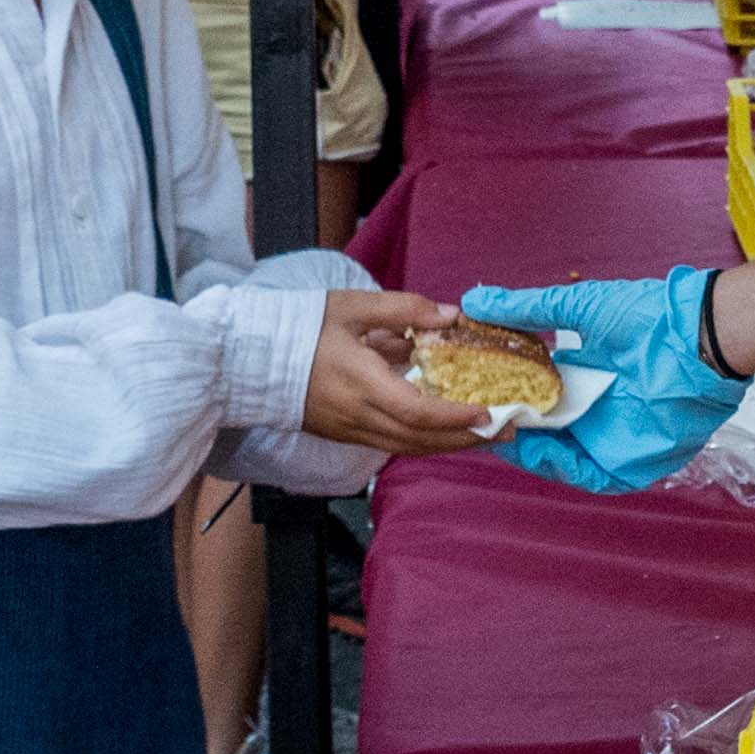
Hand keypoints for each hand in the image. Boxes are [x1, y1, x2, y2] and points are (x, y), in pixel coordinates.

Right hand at [297, 286, 494, 454]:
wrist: (248, 358)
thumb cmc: (299, 327)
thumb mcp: (352, 306)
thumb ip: (403, 309)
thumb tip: (450, 316)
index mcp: (361, 384)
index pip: (418, 412)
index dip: (456, 417)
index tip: (489, 412)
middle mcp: (358, 416)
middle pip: (421, 440)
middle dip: (467, 439)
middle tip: (506, 430)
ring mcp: (350, 430)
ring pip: (408, 447)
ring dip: (449, 444)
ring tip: (485, 434)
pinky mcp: (345, 434)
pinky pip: (393, 444)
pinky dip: (425, 441)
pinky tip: (445, 430)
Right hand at [461, 267, 740, 491]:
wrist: (694, 340)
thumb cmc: (645, 318)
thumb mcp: (577, 308)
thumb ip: (526, 308)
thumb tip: (475, 299)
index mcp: (584, 378)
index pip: (535, 397)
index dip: (506, 398)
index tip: (476, 393)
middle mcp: (594, 411)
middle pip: (542, 430)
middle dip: (511, 426)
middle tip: (479, 418)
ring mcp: (609, 439)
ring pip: (558, 456)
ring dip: (528, 448)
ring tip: (499, 433)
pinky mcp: (627, 463)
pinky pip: (586, 473)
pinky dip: (558, 465)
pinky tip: (535, 450)